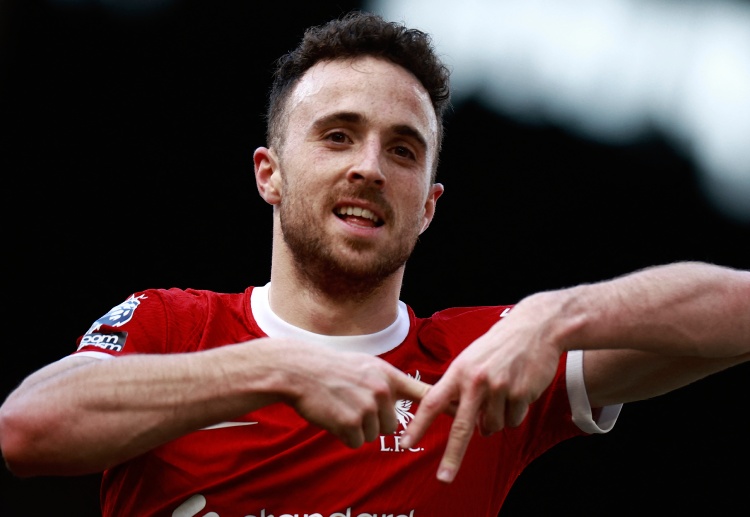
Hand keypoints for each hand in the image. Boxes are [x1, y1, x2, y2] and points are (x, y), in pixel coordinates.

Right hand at [281, 343, 430, 447]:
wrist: (300, 370)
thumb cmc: (331, 368)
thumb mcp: (366, 365)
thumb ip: (385, 381)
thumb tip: (398, 396)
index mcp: (388, 375)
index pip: (423, 393)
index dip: (444, 405)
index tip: (462, 412)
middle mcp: (382, 391)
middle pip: (392, 425)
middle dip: (374, 421)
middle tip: (353, 404)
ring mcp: (367, 407)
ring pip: (373, 435)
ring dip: (357, 428)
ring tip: (340, 406)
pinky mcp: (351, 423)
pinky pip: (356, 443)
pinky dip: (344, 435)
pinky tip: (333, 415)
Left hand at [401, 295, 563, 482]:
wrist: (535, 329)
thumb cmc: (498, 346)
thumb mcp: (470, 359)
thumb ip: (461, 389)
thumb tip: (464, 424)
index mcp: (458, 372)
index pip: (433, 403)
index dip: (418, 425)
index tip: (406, 443)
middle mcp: (476, 382)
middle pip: (461, 428)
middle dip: (452, 456)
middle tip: (443, 478)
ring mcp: (499, 389)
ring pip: (492, 427)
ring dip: (496, 419)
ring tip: (503, 392)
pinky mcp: (521, 395)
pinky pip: (513, 420)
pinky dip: (515, 412)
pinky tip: (518, 390)